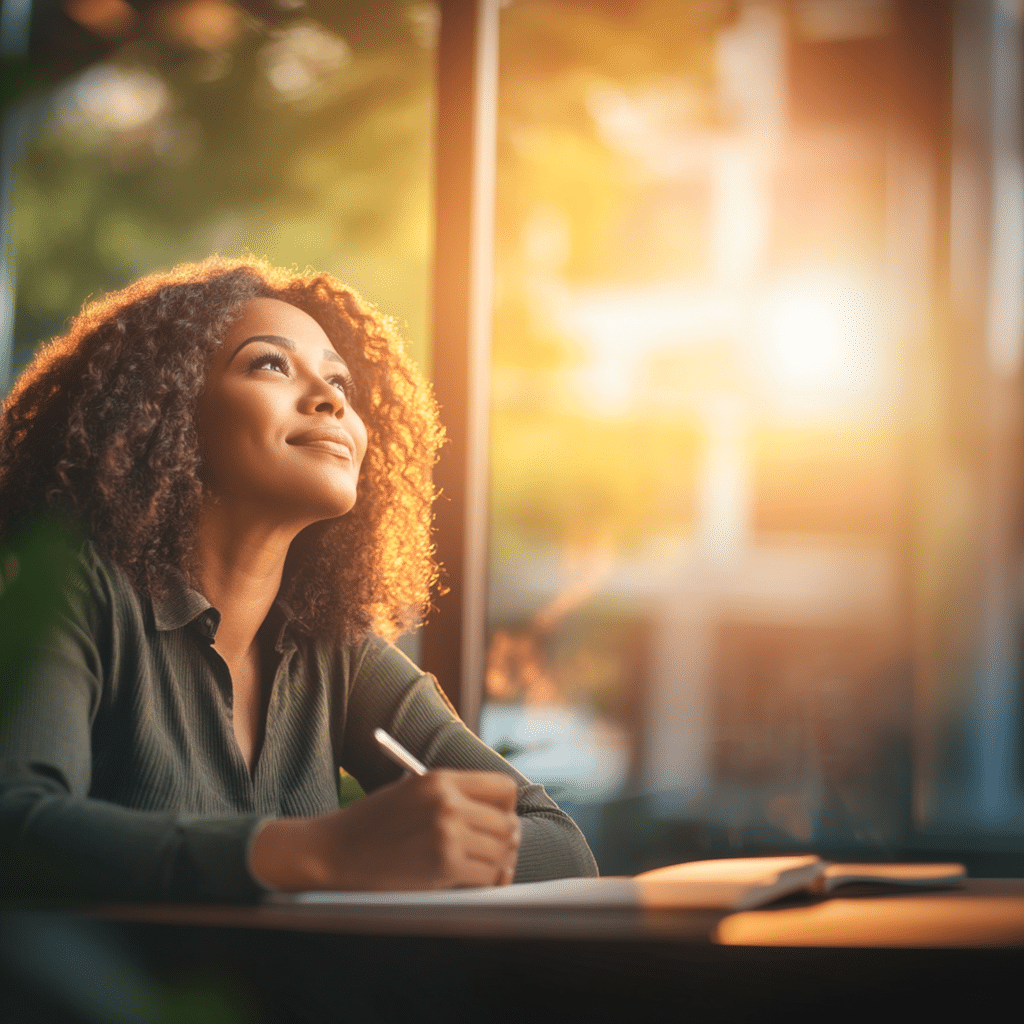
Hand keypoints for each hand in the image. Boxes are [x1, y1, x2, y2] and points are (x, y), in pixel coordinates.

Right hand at [250, 769, 520, 892]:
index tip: (499, 820)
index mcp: (440, 779)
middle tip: (495, 851)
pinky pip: (487, 877)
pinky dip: (485, 883)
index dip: (505, 808)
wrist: (333, 853)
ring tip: (482, 868)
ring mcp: (447, 834)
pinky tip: (471, 881)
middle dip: (505, 841)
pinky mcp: (443, 866)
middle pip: (507, 823)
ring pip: (501, 852)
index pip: (503, 789)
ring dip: (496, 864)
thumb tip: (500, 814)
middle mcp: (448, 802)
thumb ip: (453, 796)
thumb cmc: (372, 824)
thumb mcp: (412, 792)